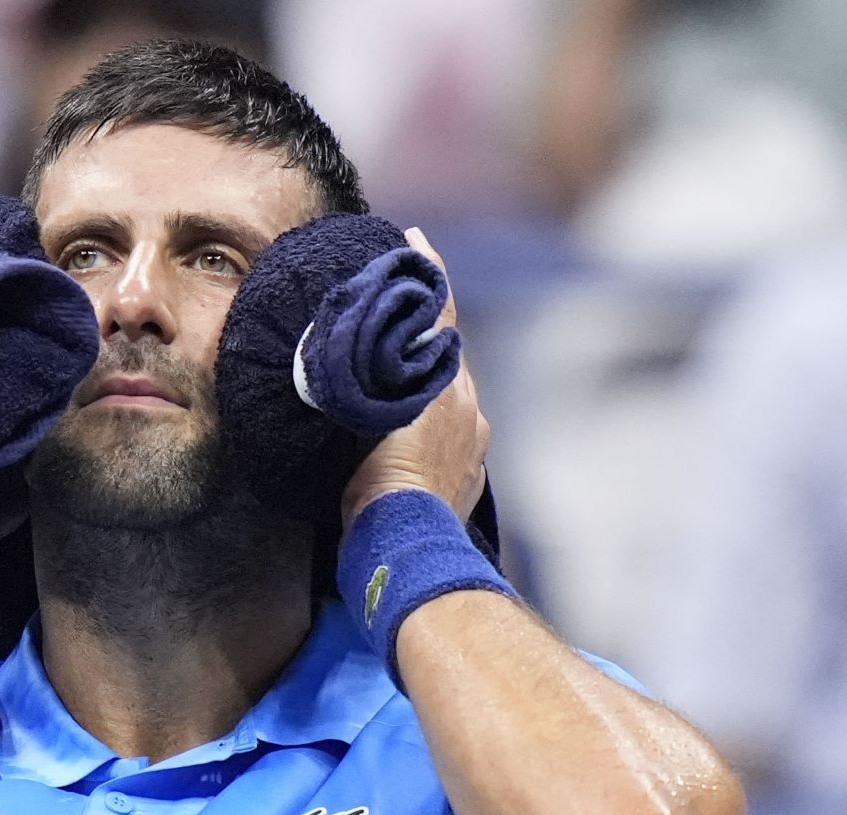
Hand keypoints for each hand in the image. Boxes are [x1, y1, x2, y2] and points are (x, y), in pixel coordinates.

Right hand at [340, 229, 490, 526]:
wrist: (402, 541)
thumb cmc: (378, 484)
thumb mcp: (372, 417)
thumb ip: (379, 377)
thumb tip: (383, 345)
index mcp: (448, 386)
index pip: (441, 316)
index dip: (430, 276)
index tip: (416, 240)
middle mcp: (469, 408)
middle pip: (446, 356)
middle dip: (424, 338)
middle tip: (393, 319)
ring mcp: (474, 443)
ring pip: (451, 395)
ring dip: (428, 384)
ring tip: (395, 382)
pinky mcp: (472, 475)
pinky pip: (456, 433)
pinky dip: (435, 423)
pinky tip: (411, 434)